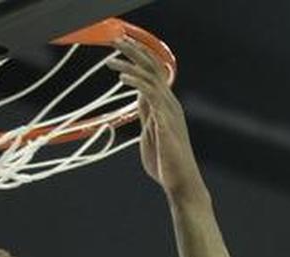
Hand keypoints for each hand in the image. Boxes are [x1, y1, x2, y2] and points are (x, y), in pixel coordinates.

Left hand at [106, 34, 202, 199]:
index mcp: (165, 105)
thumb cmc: (165, 165)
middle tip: (115, 39)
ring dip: (129, 65)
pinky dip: (136, 83)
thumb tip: (140, 101)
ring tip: (110, 59)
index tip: (120, 48)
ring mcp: (169, 111)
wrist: (179, 183)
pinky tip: (122, 78)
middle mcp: (169, 103)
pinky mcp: (165, 121)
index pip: (152, 73)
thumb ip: (147, 117)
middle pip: (152, 68)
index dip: (137, 58)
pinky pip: (151, 96)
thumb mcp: (150, 136)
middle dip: (134, 51)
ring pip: (150, 78)